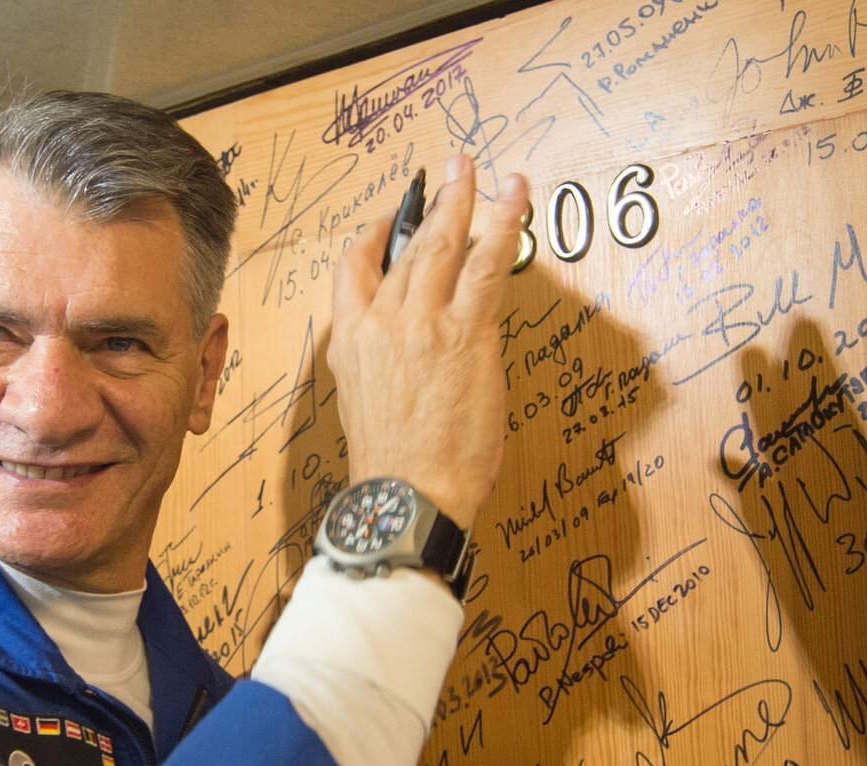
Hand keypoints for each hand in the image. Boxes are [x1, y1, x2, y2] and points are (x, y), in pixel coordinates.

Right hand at [329, 154, 530, 529]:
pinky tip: (516, 199)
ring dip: (464, 199)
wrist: (408, 493)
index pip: (353, 267)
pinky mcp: (467, 334)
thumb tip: (410, 350)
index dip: (375, 234)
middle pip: (406, 246)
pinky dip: (505, 225)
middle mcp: (382, 321)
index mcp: (350, 339)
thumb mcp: (362, 404)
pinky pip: (488, 265)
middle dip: (430, 202)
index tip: (393, 220)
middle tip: (451, 171)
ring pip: (445, 244)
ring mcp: (424, 323)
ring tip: (479, 170)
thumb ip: (380, 364)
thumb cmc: (392, 465)